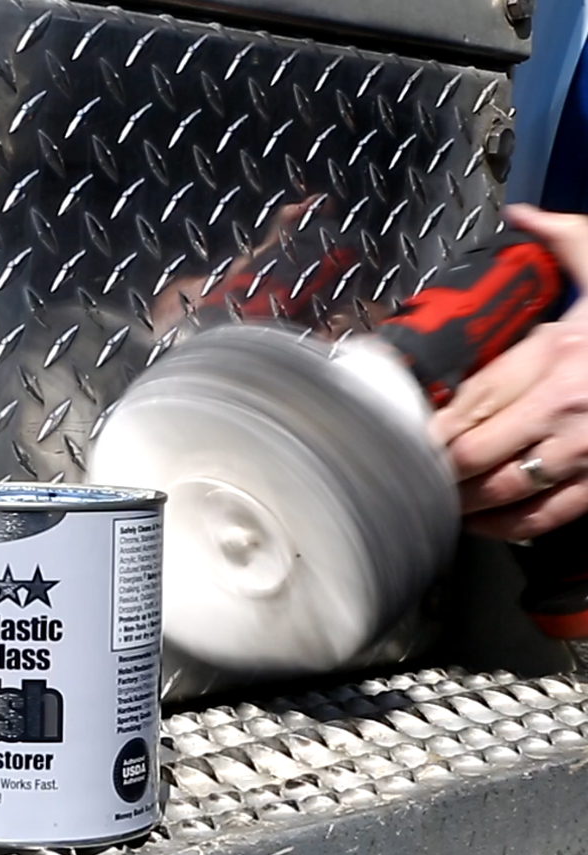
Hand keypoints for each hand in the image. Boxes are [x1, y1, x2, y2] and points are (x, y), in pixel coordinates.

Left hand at [429, 204, 587, 540]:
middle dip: (435, 467)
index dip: (428, 427)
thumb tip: (521, 211)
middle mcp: (564, 405)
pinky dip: (503, 526)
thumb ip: (564, 238)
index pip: (470, 400)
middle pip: (473, 452)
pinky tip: (479, 522)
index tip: (403, 435)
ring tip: (433, 499)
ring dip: (459, 501)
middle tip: (407, 471)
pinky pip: (543, 516)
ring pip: (501, 489)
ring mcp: (584, 448)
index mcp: (556, 353)